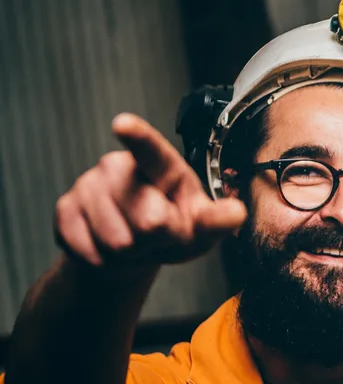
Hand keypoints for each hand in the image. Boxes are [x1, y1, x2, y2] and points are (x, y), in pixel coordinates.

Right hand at [54, 113, 245, 267]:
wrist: (131, 252)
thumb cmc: (172, 232)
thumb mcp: (201, 228)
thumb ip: (216, 220)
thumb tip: (237, 213)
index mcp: (161, 167)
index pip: (151, 151)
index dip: (138, 136)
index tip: (123, 124)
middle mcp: (120, 168)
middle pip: (146, 219)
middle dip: (156, 239)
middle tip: (156, 235)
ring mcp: (88, 185)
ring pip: (116, 240)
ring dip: (130, 252)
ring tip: (133, 241)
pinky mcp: (65, 209)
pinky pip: (88, 249)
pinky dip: (103, 260)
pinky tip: (107, 247)